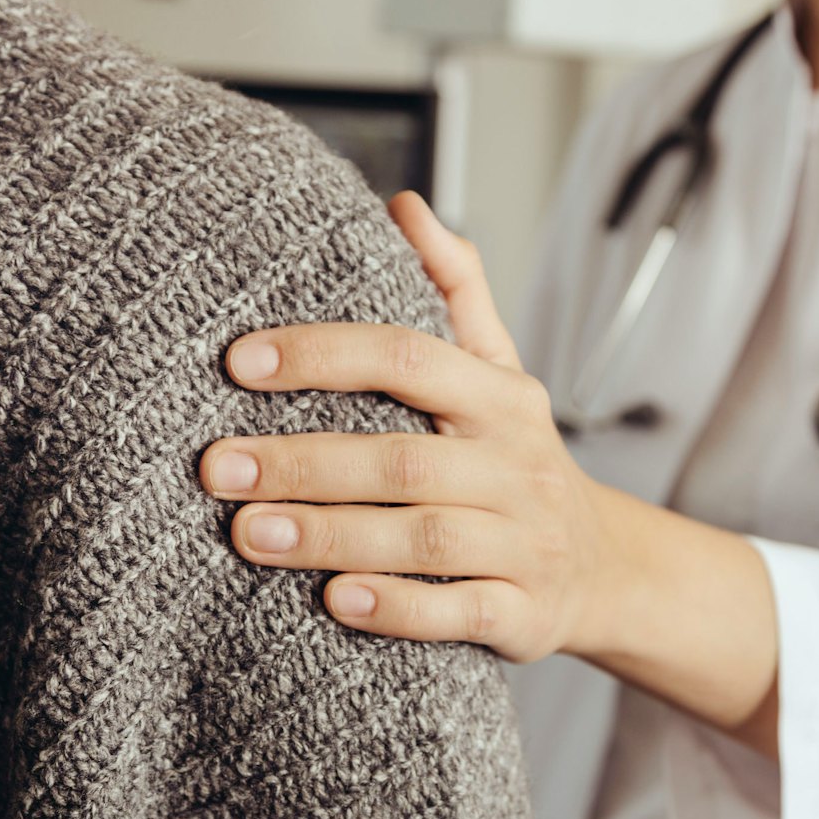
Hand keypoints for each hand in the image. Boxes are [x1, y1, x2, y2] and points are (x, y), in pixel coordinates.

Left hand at [200, 193, 625, 663]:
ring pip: (425, 538)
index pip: (411, 359)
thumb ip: (454, 291)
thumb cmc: (518, 460)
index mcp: (502, 398)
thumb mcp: (500, 373)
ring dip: (332, 535)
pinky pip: (461, 612)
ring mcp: (525, 542)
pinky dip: (399, 608)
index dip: (325, 355)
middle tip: (216, 466)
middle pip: (404, 458)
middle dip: (305, 461)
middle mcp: (518, 465)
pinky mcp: (524, 612)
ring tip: (249, 533)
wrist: (603, 568)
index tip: (240, 362)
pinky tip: (335, 601)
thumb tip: (404, 206)